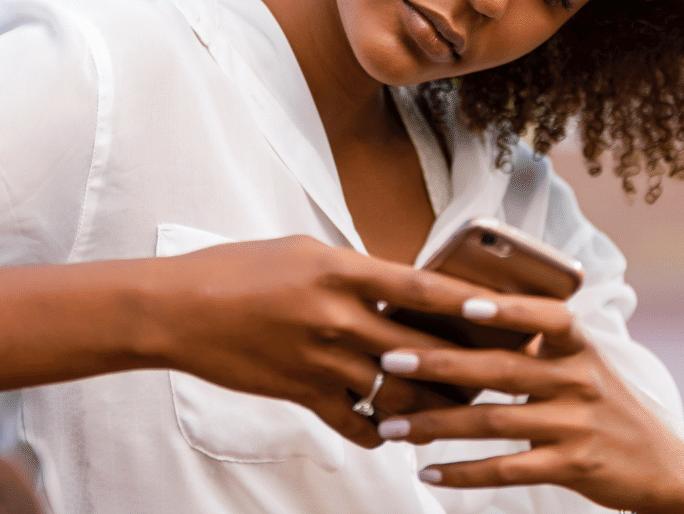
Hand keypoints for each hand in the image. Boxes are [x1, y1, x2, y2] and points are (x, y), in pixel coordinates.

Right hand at [145, 235, 518, 448]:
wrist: (178, 310)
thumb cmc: (239, 269)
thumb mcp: (303, 251)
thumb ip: (353, 268)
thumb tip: (396, 282)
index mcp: (341, 271)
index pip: (421, 288)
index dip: (468, 301)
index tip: (505, 310)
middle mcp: (337, 317)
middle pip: (420, 348)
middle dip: (464, 362)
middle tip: (500, 369)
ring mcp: (320, 360)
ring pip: (396, 392)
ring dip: (430, 403)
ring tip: (458, 406)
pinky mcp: (301, 394)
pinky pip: (355, 422)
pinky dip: (378, 430)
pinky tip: (392, 431)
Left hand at [373, 297, 683, 513]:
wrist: (664, 463)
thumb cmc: (605, 402)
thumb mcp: (583, 363)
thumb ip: (537, 343)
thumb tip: (466, 313)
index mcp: (579, 346)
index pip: (545, 316)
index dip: (506, 308)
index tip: (462, 301)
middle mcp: (578, 380)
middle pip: (500, 369)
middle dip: (440, 364)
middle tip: (391, 358)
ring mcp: (575, 425)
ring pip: (494, 423)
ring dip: (436, 425)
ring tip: (392, 425)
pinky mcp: (572, 466)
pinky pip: (508, 469)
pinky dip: (464, 472)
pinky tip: (429, 473)